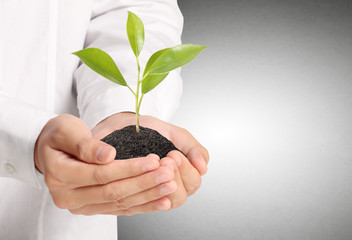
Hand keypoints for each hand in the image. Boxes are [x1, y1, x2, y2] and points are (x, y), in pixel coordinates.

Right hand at [34, 114, 177, 214]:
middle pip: (113, 192)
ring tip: (169, 186)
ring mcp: (81, 206)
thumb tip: (108, 156)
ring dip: (148, 195)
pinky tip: (161, 202)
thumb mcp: (66, 131)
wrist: (49, 149)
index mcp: (60, 175)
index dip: (130, 168)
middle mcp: (68, 197)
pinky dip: (142, 206)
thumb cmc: (58, 136)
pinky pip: (120, 209)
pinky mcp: (92, 208)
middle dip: (144, 183)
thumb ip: (86, 144)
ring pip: (119, 203)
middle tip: (168, 174)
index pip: (101, 174)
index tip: (153, 160)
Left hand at [92, 112, 208, 208]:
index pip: (194, 182)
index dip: (186, 170)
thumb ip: (194, 149)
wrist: (126, 127)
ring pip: (166, 201)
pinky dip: (148, 194)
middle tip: (164, 160)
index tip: (173, 154)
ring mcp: (155, 191)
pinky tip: (145, 182)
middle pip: (182, 195)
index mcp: (184, 174)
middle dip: (174, 176)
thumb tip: (203, 169)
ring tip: (154, 167)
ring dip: (162, 185)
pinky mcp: (138, 194)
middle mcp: (171, 186)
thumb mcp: (177, 135)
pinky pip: (146, 203)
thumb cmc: (152, 131)